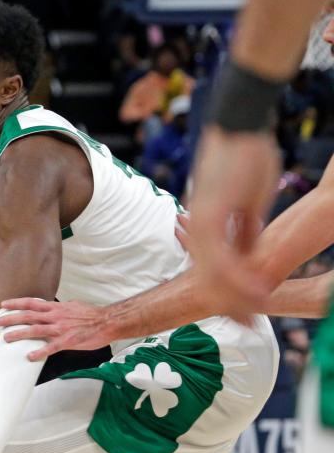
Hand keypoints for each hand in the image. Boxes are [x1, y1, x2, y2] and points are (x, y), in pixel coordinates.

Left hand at [0, 298, 112, 359]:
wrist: (107, 322)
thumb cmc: (91, 315)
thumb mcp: (72, 305)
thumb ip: (59, 308)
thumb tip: (51, 307)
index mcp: (56, 307)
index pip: (32, 303)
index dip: (17, 303)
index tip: (4, 305)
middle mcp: (55, 316)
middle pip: (29, 316)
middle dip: (12, 318)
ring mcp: (60, 329)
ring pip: (36, 330)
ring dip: (20, 334)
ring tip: (7, 338)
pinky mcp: (68, 341)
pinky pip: (51, 348)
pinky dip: (39, 352)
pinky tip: (30, 357)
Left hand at [183, 126, 278, 322]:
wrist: (238, 126)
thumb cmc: (245, 157)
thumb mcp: (250, 202)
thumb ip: (246, 229)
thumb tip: (248, 252)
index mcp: (206, 229)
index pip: (215, 272)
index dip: (231, 295)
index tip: (247, 315)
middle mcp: (198, 230)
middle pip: (209, 280)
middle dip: (230, 305)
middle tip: (248, 325)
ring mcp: (201, 224)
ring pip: (213, 273)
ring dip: (234, 296)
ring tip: (251, 316)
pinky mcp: (209, 215)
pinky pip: (220, 255)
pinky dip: (237, 275)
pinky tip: (253, 289)